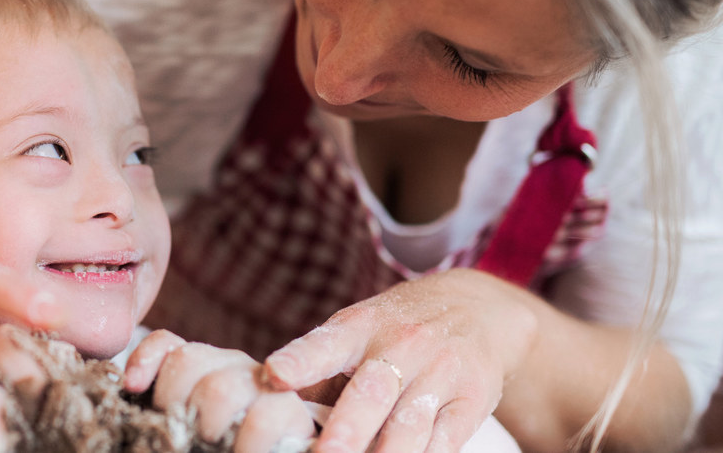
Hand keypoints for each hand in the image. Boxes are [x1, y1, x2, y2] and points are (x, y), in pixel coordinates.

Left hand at [123, 330, 317, 451]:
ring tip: (210, 445)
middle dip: (173, 403)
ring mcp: (263, 382)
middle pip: (188, 361)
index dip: (145, 359)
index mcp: (204, 365)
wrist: (278, 448)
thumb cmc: (223, 443)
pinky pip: (259, 421)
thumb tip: (130, 396)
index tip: (132, 387)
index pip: (168, 345)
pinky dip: (243, 446)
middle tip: (179, 435)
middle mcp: (233, 364)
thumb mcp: (188, 421)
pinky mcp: (290, 410)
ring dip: (206, 426)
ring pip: (219, 388)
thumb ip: (165, 408)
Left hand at [263, 268, 537, 452]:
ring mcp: (439, 373)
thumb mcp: (355, 332)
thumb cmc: (395, 330)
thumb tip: (270, 408)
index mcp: (358, 328)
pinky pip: (444, 442)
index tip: (274, 375)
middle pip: (369, 393)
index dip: (299, 361)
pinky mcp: (471, 401)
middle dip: (344, 431)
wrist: (478, 309)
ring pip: (408, 426)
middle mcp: (400, 346)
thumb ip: (316, 369)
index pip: (325, 344)